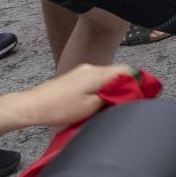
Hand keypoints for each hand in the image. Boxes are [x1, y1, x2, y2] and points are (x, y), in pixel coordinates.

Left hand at [8, 63, 137, 129]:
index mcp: (99, 73)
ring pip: (105, 77)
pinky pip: (94, 80)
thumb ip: (112, 98)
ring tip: (112, 105)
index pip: (127, 70)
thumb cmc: (61, 108)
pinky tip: (97, 102)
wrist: (32, 106)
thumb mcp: (91, 107)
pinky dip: (101, 88)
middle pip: (117, 73)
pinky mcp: (73, 78)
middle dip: (125, 86)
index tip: (144, 94)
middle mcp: (92, 68)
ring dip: (112, 88)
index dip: (139, 81)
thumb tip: (126, 94)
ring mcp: (81, 71)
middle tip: (128, 102)